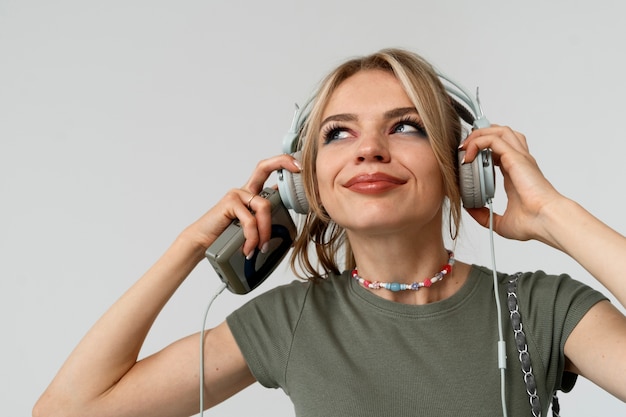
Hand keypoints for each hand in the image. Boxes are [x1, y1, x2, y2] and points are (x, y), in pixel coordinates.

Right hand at [183, 154, 301, 256]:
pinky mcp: (229, 204)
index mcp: (252, 195)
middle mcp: (244, 191)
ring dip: (266, 230)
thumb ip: (266, 224)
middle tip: (299, 169)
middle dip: (283, 164)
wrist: (202, 243)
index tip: (299, 166)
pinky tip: (248, 248)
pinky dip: (252, 237)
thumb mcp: (252, 230)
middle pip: (264, 169)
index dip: (282, 163)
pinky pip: (250, 220)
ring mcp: (236, 195)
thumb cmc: (226, 236)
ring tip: (261, 248)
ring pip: (263, 206)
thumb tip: (288, 233)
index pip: (267, 171)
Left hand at [459, 125, 563, 243]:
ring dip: (479, 134)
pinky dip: (478, 141)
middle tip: (464, 148)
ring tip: (465, 147)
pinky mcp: (515, 158)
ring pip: (499, 131)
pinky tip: (469, 154)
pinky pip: (493, 139)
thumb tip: (470, 210)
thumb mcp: (501, 222)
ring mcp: (519, 158)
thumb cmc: (534, 222)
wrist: (546, 221)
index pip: (499, 150)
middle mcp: (518, 162)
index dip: (482, 149)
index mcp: (515, 173)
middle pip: (501, 134)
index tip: (466, 160)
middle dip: (480, 135)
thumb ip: (484, 216)